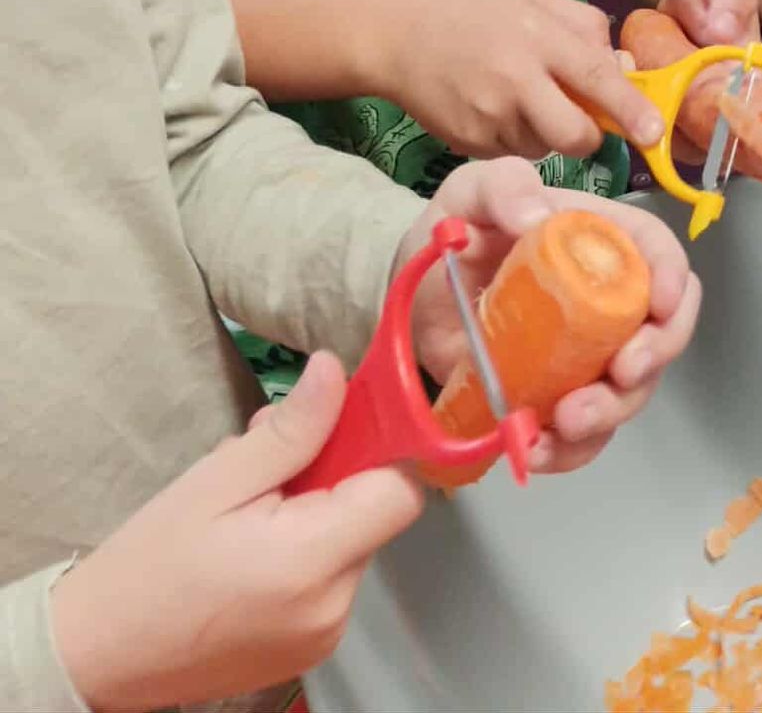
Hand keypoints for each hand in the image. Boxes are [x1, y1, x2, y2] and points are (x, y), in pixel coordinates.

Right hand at [50, 354, 421, 712]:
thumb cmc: (147, 564)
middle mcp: (333, 609)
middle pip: (373, 514)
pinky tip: (252, 544)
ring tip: (249, 507)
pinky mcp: (308, 651)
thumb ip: (291, 430)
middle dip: (334, 474)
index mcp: (313, 565)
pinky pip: (330, 579)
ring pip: (351, 542)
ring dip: (316, 511)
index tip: (338, 425)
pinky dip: (305, 550)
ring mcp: (323, 638)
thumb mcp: (216, 479)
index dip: (379, 450)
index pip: (399, 492)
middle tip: (267, 461)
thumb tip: (335, 371)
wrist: (96, 655)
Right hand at [379, 0, 662, 160]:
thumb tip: (624, 69)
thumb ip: (583, 28)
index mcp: (536, 36)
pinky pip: (512, 153)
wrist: (394, 32)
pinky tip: (491, 107)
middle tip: (579, 118)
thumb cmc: (472, 11)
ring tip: (518, 96)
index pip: (595, 78)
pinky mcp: (467, 143)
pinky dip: (514, 138)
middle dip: (587, 136)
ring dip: (546, 132)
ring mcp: (488, 117)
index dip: (629, 110)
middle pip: (575, 135)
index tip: (654, 133)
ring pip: (544, 147)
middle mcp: (514, 80)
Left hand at [403, 159, 702, 473]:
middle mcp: (607, 299)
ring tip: (565, 423)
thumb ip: (503, 186)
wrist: (413, 295)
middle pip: (662, 330)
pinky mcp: (558, 398)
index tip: (660, 307)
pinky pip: (584, 436)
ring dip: (610, 413)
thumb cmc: (455, 231)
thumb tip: (537, 216)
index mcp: (600, 239)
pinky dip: (569, 451)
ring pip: (630, 391)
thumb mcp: (472, 191)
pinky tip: (536, 450)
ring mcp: (587, 354)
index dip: (673, 278)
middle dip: (654, 357)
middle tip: (620, 375)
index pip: (658, 251)